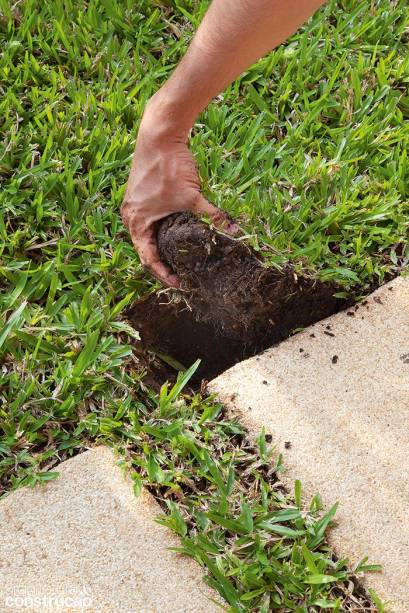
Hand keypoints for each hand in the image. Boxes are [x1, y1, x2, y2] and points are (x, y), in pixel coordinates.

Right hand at [121, 97, 237, 286]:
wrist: (159, 133)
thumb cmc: (169, 166)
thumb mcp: (192, 196)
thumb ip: (212, 215)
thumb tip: (234, 230)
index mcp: (137, 222)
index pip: (148, 260)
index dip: (164, 275)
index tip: (180, 284)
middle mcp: (131, 217)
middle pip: (146, 250)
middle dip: (163, 264)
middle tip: (181, 276)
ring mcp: (134, 206)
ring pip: (146, 236)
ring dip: (160, 248)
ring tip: (179, 260)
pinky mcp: (141, 195)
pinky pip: (148, 221)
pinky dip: (160, 231)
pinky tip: (175, 234)